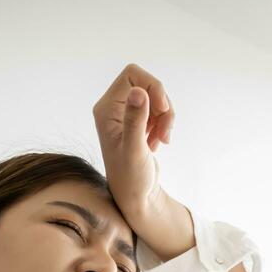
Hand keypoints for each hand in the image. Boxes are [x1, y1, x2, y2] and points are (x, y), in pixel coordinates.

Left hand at [92, 63, 175, 223]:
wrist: (135, 196)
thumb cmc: (131, 178)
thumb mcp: (134, 149)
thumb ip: (135, 120)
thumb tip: (138, 92)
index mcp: (106, 109)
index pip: (133, 74)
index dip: (153, 87)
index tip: (162, 109)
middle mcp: (113, 107)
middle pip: (146, 84)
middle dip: (162, 105)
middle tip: (165, 130)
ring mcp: (125, 114)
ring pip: (155, 97)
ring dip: (165, 116)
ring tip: (162, 139)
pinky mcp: (136, 122)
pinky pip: (156, 109)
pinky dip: (163, 123)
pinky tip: (157, 142)